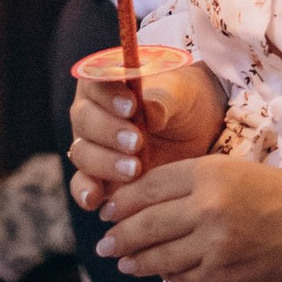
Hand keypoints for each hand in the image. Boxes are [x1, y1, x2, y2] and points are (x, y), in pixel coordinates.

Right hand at [68, 47, 221, 208]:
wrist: (199, 133)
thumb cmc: (185, 103)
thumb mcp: (182, 96)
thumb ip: (163, 101)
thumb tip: (149, 113)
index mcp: (106, 81)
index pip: (95, 82)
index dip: (108, 95)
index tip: (132, 107)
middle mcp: (92, 113)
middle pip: (84, 119)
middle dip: (109, 131)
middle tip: (137, 142)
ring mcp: (93, 146)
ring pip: (83, 152)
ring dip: (105, 162)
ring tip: (135, 169)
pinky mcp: (99, 178)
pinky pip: (82, 185)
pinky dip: (85, 191)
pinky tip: (96, 199)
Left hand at [97, 152, 281, 281]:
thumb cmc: (281, 194)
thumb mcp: (234, 171)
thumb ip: (192, 182)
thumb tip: (144, 200)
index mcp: (210, 174)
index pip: (148, 187)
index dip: (122, 201)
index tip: (107, 209)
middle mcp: (208, 208)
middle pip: (145, 224)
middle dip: (117, 235)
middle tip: (103, 242)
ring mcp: (215, 246)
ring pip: (158, 257)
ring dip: (135, 261)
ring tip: (122, 262)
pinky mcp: (224, 276)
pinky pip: (182, 279)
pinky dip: (167, 276)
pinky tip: (159, 273)